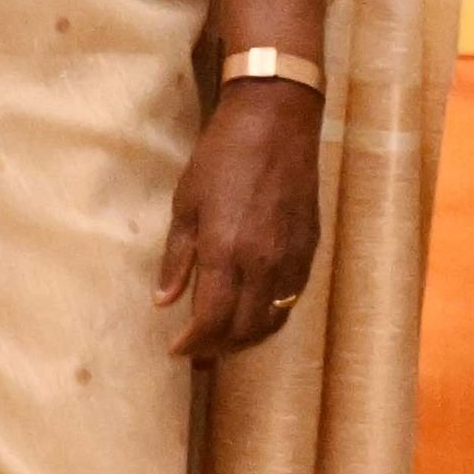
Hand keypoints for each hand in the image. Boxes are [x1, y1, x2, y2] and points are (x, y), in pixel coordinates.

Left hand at [155, 79, 324, 357]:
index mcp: (226, 250)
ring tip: (225, 339)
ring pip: (272, 319)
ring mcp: (291, 257)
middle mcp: (263, 261)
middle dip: (219, 347)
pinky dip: (271, 315)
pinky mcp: (309, 248)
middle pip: (244, 328)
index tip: (177, 350)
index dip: (194, 342)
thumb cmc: (221, 157)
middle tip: (199, 351)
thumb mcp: (185, 204)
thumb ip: (177, 258)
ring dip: (247, 337)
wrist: (276, 123)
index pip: (212, 319)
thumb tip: (164, 301)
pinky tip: (254, 313)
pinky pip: (291, 298)